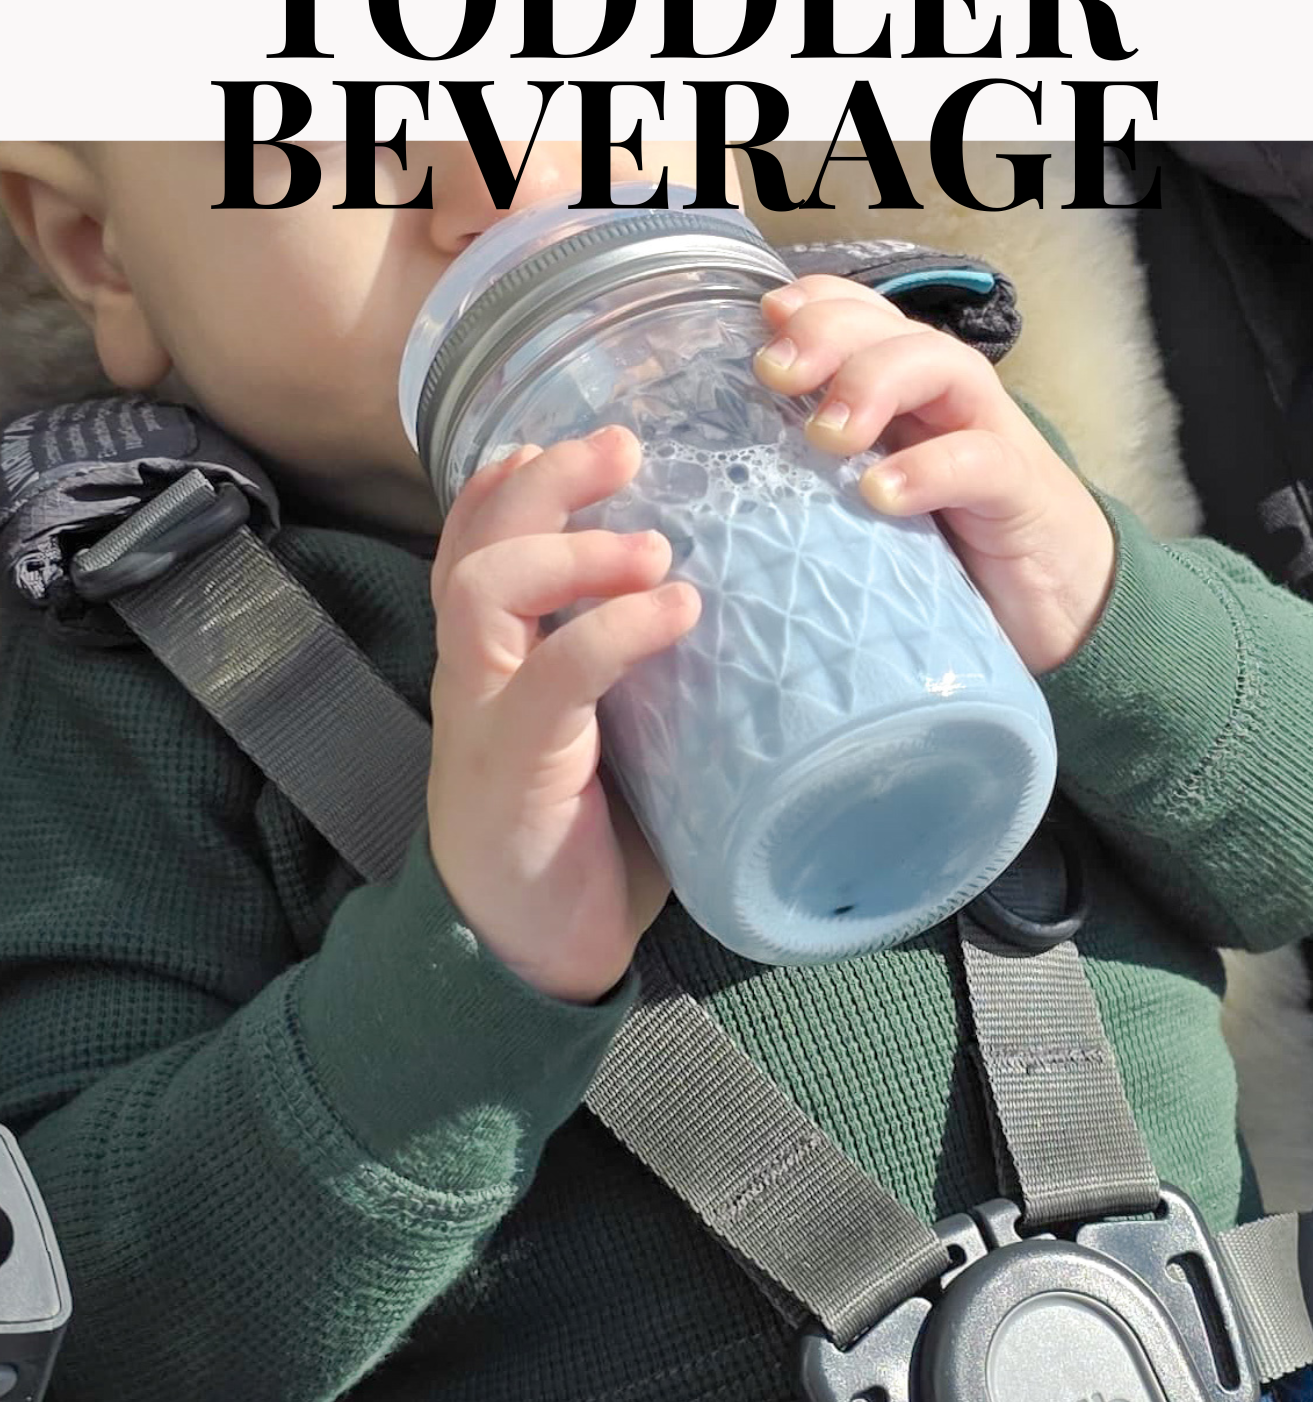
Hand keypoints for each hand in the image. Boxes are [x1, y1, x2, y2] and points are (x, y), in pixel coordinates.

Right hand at [427, 427, 699, 1002]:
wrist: (519, 958)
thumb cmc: (578, 843)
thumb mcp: (611, 737)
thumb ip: (646, 678)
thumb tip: (748, 616)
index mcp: (493, 662)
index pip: (476, 543)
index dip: (513, 482)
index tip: (580, 444)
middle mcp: (475, 674)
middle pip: (478, 543)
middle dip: (547, 481)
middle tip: (624, 446)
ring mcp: (484, 717)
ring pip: (486, 588)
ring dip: (572, 549)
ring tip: (654, 546)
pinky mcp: (511, 768)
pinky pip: (552, 676)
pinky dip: (615, 630)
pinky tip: (677, 610)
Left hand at [753, 274, 1115, 674]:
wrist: (1062, 610)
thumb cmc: (948, 554)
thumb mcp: (867, 508)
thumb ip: (813, 476)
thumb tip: (721, 474)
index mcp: (901, 394)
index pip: (857, 316)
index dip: (810, 305)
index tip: (761, 326)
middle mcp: (943, 400)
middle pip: (890, 327)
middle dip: (827, 333)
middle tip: (774, 374)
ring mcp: (987, 438)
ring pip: (940, 366)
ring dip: (875, 381)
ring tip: (828, 433)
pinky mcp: (1019, 494)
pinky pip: (981, 461)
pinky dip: (929, 469)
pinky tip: (882, 494)